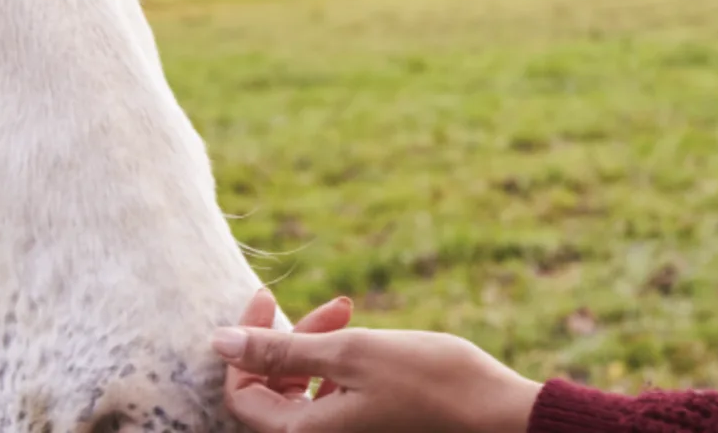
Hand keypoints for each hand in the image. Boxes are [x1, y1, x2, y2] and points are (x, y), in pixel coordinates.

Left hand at [213, 317, 542, 432]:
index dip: (246, 343)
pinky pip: (334, 401)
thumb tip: (218, 342)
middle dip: (290, 342)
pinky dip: (341, 369)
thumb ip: (281, 350)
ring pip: (304, 393)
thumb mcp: (352, 353)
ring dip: (319, 349)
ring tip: (354, 316)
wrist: (499, 415)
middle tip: (331, 307)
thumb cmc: (431, 382)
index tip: (268, 297)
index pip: (240, 394)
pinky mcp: (369, 431)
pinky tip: (371, 344)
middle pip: (271, 393)